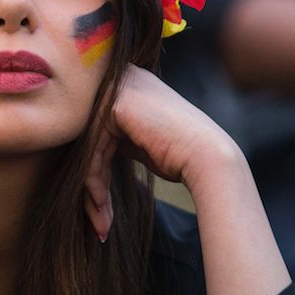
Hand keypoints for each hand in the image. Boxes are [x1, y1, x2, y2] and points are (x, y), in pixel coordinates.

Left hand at [84, 64, 243, 240]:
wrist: (210, 159)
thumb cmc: (181, 156)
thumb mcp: (139, 140)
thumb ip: (114, 135)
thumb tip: (85, 149)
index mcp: (129, 81)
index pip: (97, 127)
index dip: (95, 167)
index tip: (99, 202)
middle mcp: (122, 76)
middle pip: (89, 135)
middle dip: (90, 179)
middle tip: (98, 216)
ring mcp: (117, 87)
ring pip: (87, 144)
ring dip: (91, 185)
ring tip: (101, 217)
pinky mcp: (114, 104)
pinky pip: (91, 146)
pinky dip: (93, 177)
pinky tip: (101, 202)